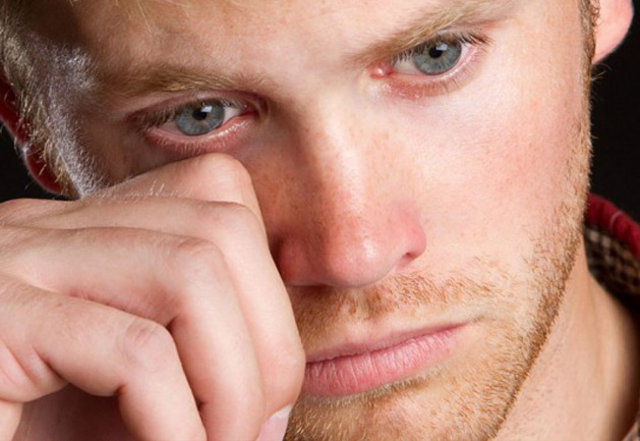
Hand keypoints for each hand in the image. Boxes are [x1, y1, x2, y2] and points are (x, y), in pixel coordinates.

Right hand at [0, 154, 304, 440]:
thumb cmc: (33, 432)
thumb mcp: (123, 396)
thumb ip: (194, 367)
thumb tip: (279, 396)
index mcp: (84, 237)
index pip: (218, 199)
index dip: (267, 287)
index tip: (267, 380)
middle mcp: (45, 232)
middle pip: (220, 228)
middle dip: (270, 338)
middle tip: (258, 427)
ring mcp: (11, 266)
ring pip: (190, 270)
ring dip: (233, 378)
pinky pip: (132, 351)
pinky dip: (177, 420)